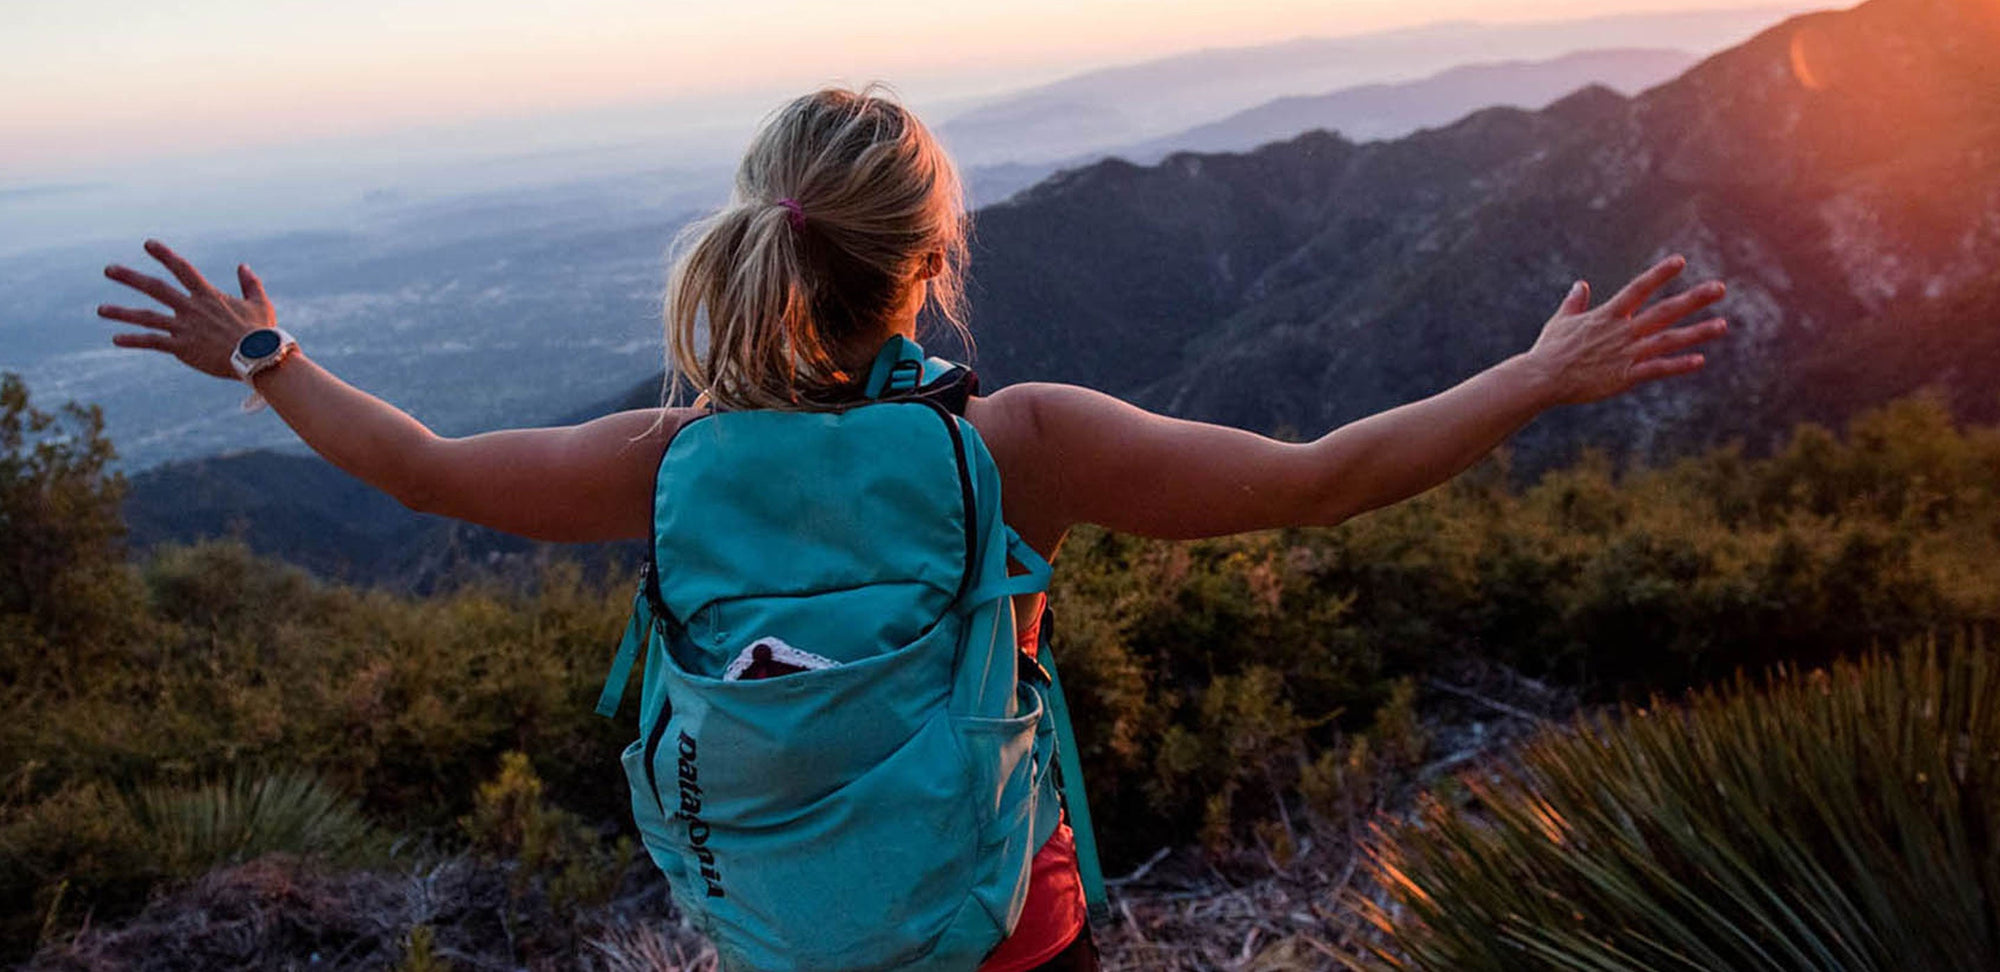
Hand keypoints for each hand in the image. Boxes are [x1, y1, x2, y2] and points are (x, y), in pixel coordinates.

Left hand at [98, 240, 275, 379]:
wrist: (260, 357)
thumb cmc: (262, 332)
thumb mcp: (260, 304)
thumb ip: (250, 283)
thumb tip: (243, 266)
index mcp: (208, 295)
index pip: (182, 269)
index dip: (164, 255)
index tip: (147, 244)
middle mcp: (191, 308)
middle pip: (155, 288)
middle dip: (130, 278)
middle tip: (108, 270)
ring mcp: (185, 327)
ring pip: (147, 316)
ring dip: (122, 312)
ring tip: (101, 309)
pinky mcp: (182, 347)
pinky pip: (153, 342)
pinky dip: (134, 340)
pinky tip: (116, 339)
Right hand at [1524, 255, 1728, 406]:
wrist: (1542, 379)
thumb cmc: (1549, 350)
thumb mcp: (1561, 322)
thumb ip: (1575, 303)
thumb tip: (1580, 285)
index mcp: (1607, 315)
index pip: (1638, 288)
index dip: (1660, 274)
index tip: (1681, 261)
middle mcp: (1622, 331)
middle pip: (1664, 311)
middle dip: (1693, 299)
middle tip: (1720, 288)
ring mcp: (1625, 353)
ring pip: (1668, 339)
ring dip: (1697, 332)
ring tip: (1722, 324)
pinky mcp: (1625, 376)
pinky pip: (1657, 368)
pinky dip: (1678, 365)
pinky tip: (1700, 360)